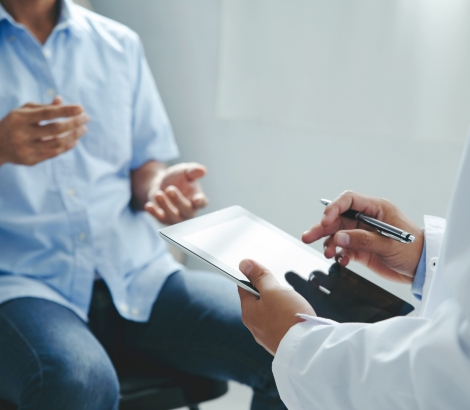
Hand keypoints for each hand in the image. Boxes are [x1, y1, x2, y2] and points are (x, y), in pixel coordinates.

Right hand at [0, 97, 87, 165]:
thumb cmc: (14, 124)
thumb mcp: (23, 112)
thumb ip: (43, 107)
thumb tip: (61, 100)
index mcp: (20, 118)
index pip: (47, 113)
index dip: (66, 110)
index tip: (81, 108)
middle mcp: (22, 133)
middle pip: (55, 129)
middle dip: (74, 123)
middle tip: (86, 118)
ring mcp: (26, 148)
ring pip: (57, 143)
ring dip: (74, 136)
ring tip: (83, 129)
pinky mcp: (31, 160)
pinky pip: (54, 153)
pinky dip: (67, 146)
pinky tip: (74, 140)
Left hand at [145, 162, 207, 224]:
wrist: (161, 183)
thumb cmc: (178, 178)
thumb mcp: (184, 171)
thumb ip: (193, 171)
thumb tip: (203, 171)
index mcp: (197, 198)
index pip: (202, 203)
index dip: (200, 202)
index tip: (197, 199)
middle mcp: (189, 210)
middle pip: (187, 211)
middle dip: (178, 201)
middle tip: (170, 189)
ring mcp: (177, 217)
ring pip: (173, 217)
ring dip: (166, 207)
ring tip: (158, 194)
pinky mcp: (164, 218)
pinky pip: (160, 219)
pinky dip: (154, 213)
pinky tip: (149, 206)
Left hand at [238, 259, 315, 354]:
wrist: (308, 349)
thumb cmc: (289, 318)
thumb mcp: (273, 290)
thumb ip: (259, 277)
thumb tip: (244, 264)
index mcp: (248, 312)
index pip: (243, 288)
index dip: (253, 277)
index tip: (263, 274)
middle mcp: (254, 326)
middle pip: (258, 300)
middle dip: (271, 292)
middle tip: (283, 292)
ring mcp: (267, 336)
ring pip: (270, 312)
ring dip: (280, 305)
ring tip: (292, 306)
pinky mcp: (280, 342)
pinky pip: (280, 324)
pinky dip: (287, 317)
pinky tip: (296, 317)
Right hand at [302, 191, 423, 282]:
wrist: (422, 269)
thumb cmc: (414, 250)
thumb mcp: (389, 244)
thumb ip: (363, 240)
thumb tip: (340, 237)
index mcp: (376, 209)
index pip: (348, 201)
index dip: (334, 208)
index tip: (325, 221)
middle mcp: (366, 219)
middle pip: (337, 218)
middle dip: (322, 227)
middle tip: (308, 236)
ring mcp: (362, 234)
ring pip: (337, 234)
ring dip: (328, 243)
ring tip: (326, 253)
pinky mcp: (360, 248)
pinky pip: (343, 248)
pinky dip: (339, 254)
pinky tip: (341, 260)